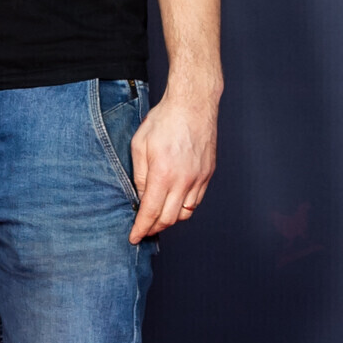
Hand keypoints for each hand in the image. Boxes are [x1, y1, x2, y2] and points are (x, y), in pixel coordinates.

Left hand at [128, 88, 217, 242]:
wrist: (193, 104)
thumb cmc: (164, 120)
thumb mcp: (140, 145)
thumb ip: (139, 175)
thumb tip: (140, 196)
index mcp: (163, 174)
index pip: (150, 213)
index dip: (141, 229)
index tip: (134, 237)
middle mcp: (183, 180)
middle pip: (169, 219)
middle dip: (154, 228)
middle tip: (144, 229)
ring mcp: (198, 178)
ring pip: (185, 213)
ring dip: (170, 220)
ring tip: (158, 218)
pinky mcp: (208, 174)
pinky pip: (196, 200)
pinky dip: (184, 208)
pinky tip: (174, 204)